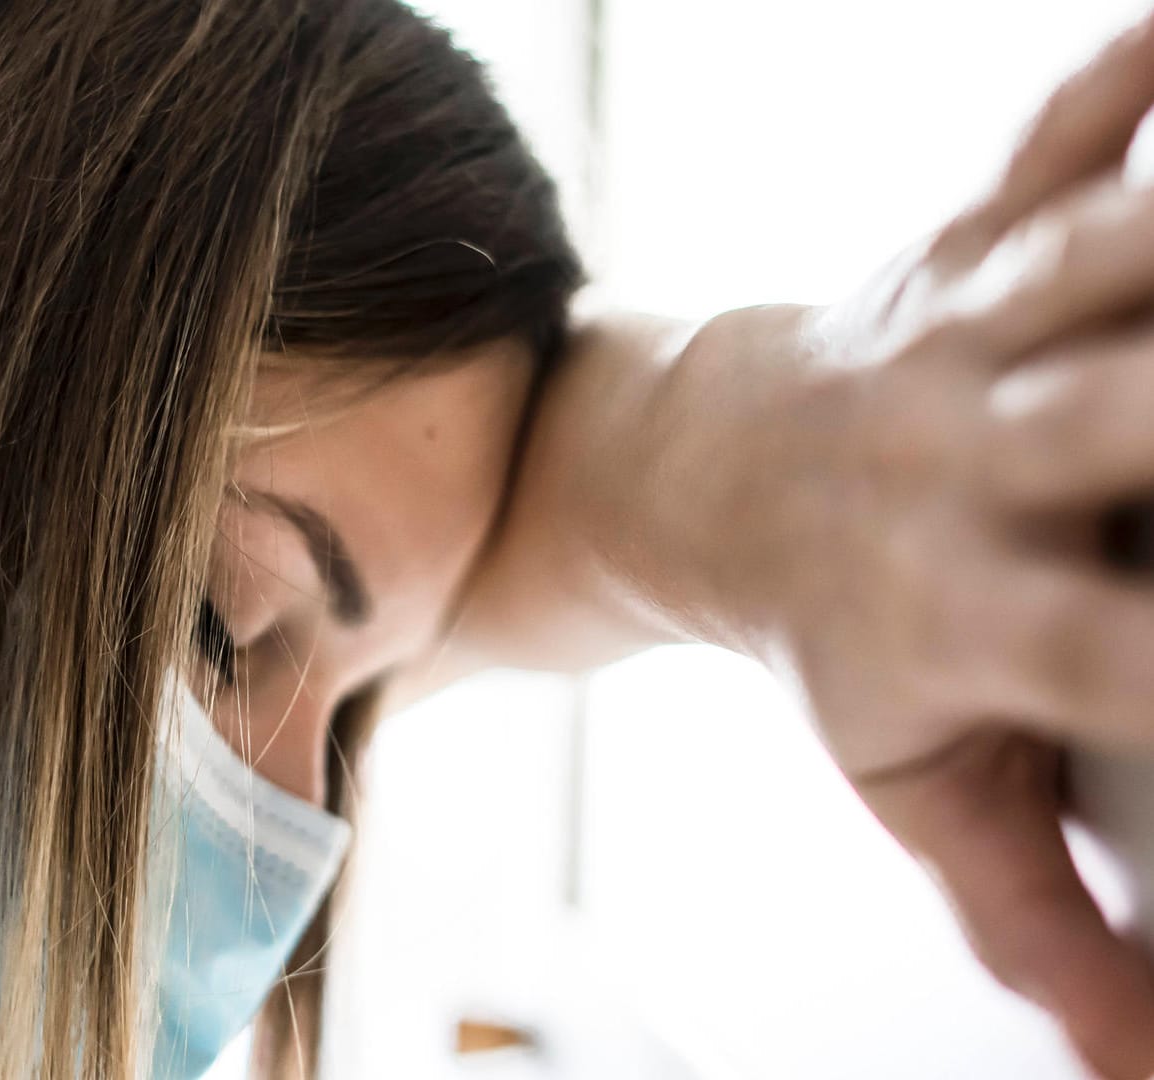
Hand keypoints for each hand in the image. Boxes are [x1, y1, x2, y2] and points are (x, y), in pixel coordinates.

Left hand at [713, 12, 1153, 1075]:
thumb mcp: (915, 787)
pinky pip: (1049, 131)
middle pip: (1120, 414)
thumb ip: (1037, 924)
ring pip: (1105, 255)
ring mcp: (957, 332)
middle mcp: (959, 457)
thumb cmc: (826, 635)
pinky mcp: (961, 238)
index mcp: (955, 608)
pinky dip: (1134, 74)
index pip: (1112, 647)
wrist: (687, 477)